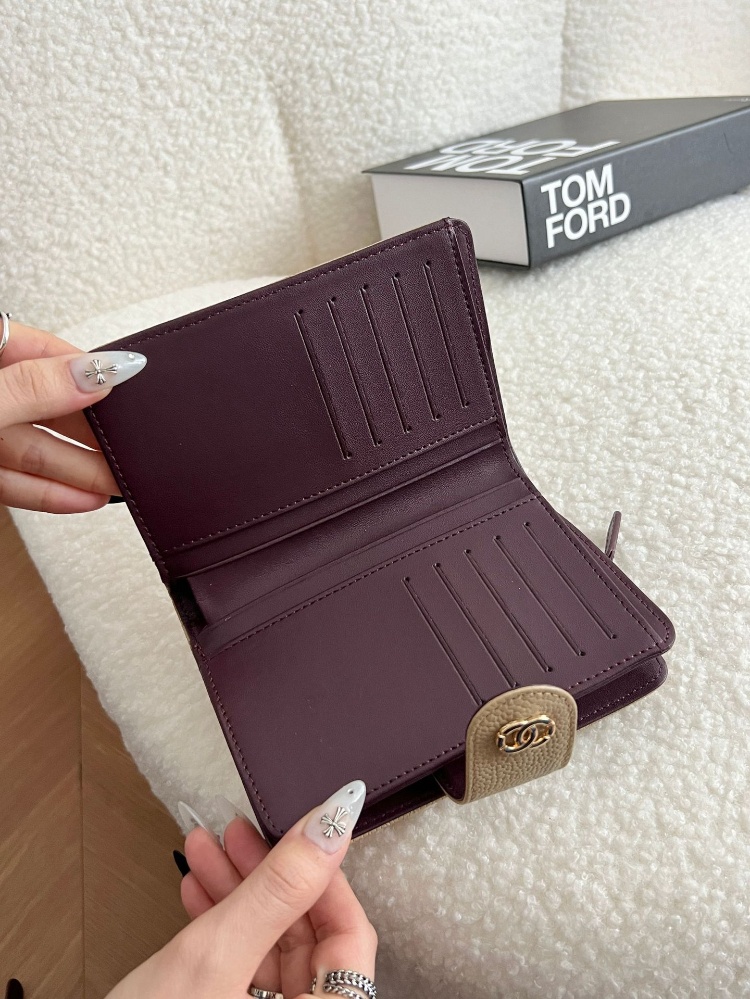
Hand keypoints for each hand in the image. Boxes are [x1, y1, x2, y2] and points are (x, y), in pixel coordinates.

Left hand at [0, 317, 145, 511]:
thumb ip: (34, 388)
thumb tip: (98, 374)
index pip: (43, 351)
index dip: (89, 369)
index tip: (130, 385)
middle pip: (47, 406)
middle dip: (93, 432)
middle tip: (134, 446)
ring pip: (34, 449)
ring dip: (79, 469)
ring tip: (118, 481)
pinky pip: (14, 481)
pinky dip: (49, 492)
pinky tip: (82, 498)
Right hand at [108, 781, 376, 998]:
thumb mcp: (215, 959)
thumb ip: (278, 890)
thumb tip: (334, 821)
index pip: (349, 937)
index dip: (323, 875)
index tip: (301, 827)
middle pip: (305, 938)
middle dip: (268, 876)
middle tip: (239, 832)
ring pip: (268, 947)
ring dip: (238, 892)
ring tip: (206, 847)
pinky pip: (241, 968)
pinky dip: (219, 926)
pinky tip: (196, 891)